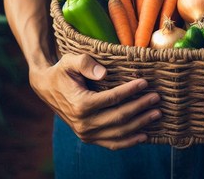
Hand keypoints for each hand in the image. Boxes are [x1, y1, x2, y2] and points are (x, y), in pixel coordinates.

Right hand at [29, 53, 161, 149]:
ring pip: (119, 133)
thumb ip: (85, 63)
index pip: (112, 98)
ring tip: (157, 114)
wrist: (46, 88)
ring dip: (140, 124)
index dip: (130, 91)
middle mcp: (83, 123)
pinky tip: (144, 135)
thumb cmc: (62, 71)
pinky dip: (129, 141)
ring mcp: (86, 133)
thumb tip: (103, 73)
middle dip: (141, 107)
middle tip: (157, 98)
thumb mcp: (70, 61)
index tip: (145, 82)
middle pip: (119, 117)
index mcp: (80, 104)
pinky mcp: (88, 137)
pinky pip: (112, 143)